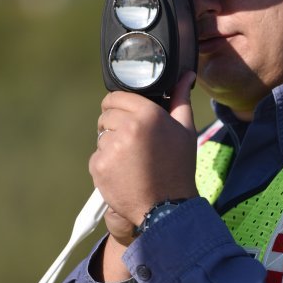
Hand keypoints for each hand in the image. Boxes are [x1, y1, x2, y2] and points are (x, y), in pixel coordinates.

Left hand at [89, 72, 198, 248]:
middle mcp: (127, 128)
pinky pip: (97, 156)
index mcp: (148, 114)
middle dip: (116, 124)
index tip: (128, 116)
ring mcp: (111, 148)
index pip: (116, 97)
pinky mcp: (99, 166)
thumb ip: (181, 99)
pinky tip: (125, 172)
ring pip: (102, 136)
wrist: (167, 207)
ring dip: (112, 144)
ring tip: (132, 160)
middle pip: (106, 114)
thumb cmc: (179, 167)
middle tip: (135, 142)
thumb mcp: (186, 130)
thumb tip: (185, 75)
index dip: (121, 106)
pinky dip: (107, 163)